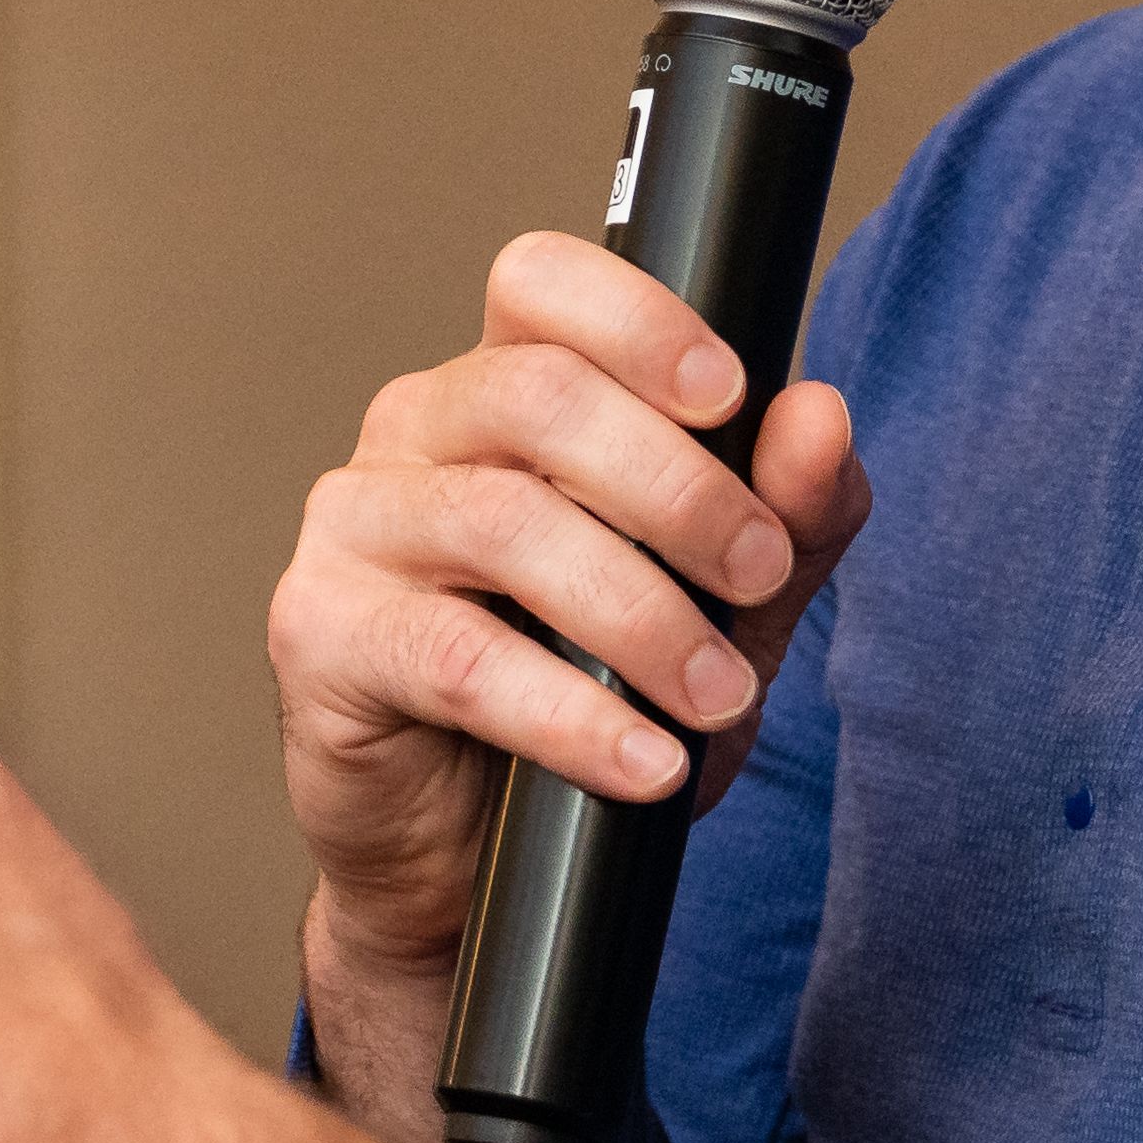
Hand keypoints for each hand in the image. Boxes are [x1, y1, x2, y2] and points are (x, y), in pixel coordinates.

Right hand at [271, 230, 873, 1104]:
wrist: (473, 860)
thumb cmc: (589, 702)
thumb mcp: (722, 609)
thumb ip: (786, 514)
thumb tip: (821, 419)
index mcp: (504, 387)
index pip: (543, 282)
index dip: (639, 319)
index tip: (731, 394)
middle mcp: (417, 431)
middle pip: (539, 393)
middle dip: (679, 487)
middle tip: (759, 574)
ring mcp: (357, 526)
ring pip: (503, 521)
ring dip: (640, 613)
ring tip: (716, 694)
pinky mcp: (321, 635)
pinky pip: (456, 658)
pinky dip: (571, 714)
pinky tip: (642, 760)